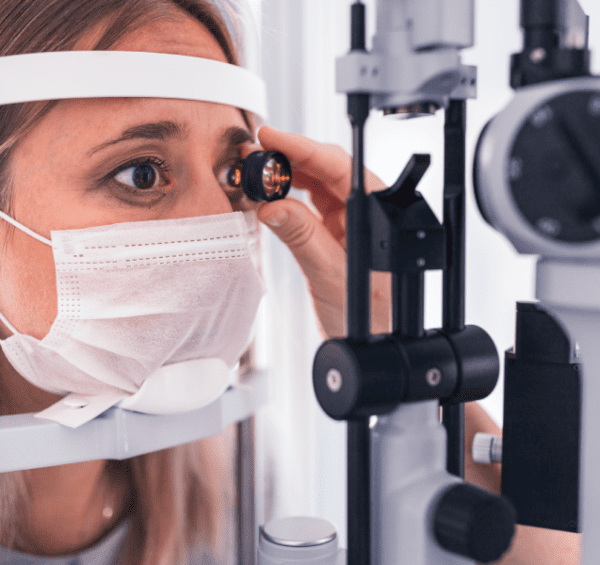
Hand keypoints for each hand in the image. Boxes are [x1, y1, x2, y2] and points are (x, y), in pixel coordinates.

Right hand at [248, 125, 389, 337]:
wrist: (370, 342)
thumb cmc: (369, 318)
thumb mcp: (330, 276)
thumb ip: (302, 238)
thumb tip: (271, 205)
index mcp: (377, 216)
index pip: (339, 168)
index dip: (303, 148)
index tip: (272, 138)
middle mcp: (366, 213)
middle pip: (327, 170)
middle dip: (290, 158)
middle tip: (256, 153)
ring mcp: (349, 222)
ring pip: (317, 185)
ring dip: (287, 177)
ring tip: (259, 172)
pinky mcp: (335, 233)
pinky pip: (309, 206)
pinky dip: (288, 199)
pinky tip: (270, 197)